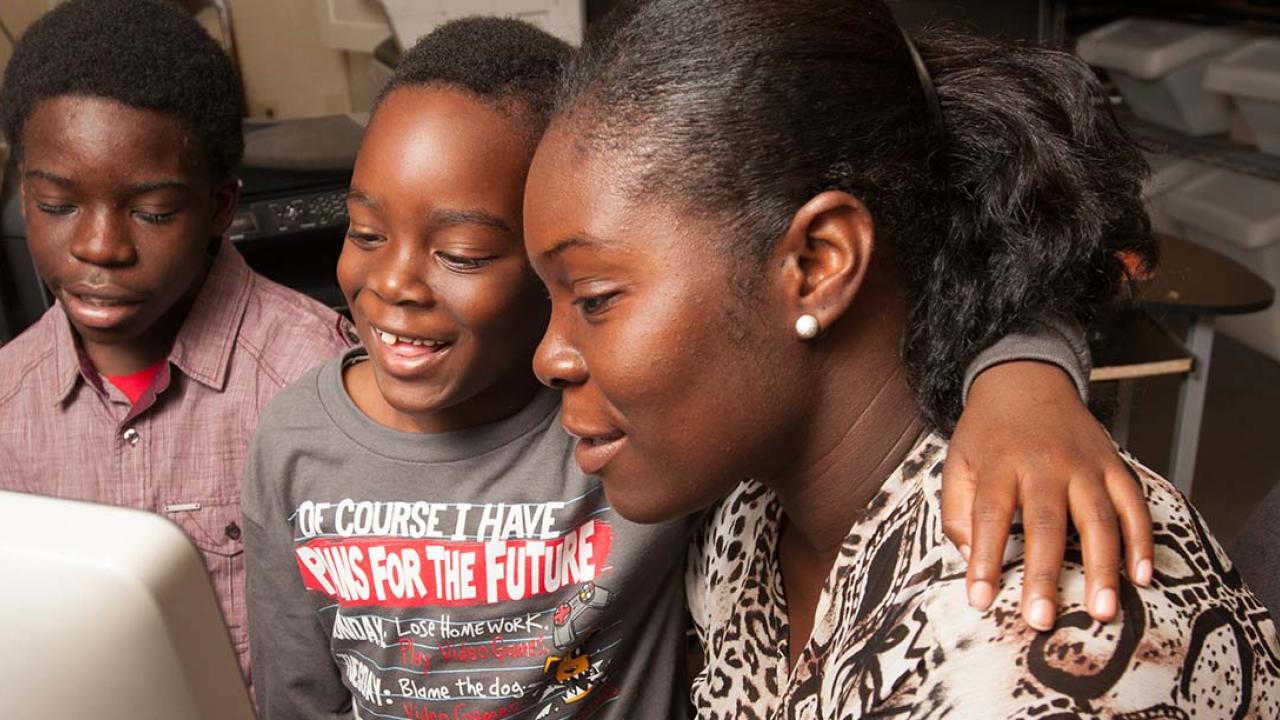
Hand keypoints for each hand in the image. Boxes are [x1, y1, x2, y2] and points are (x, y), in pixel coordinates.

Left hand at [942, 361, 1153, 630]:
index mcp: (999, 464)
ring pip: (1099, 519)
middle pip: (1046, 524)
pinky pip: (1134, 505)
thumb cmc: (987, 434)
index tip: (980, 599)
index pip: (990, 516)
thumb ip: (957, 511)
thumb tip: (971, 560)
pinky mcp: (1113, 464)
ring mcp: (1084, 464)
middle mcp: (1044, 464)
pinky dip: (1142, 541)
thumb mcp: (957, 463)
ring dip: (1103, 569)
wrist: (1025, 379)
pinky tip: (1142, 576)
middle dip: (1044, 575)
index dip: (985, 559)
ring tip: (1103, 612)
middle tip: (1041, 619)